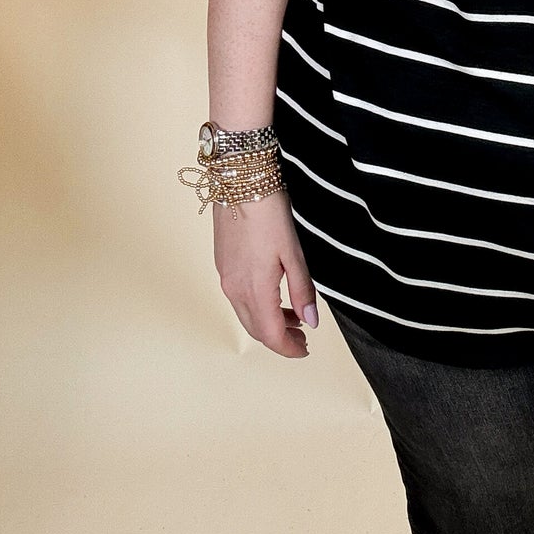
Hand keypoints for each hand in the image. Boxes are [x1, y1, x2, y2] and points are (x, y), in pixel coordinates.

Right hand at [213, 187, 318, 358]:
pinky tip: (273, 294)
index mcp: (254, 289)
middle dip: (280, 338)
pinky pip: (239, 298)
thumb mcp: (294, 253)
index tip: (305, 350)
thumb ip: (302, 289)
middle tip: (302, 338)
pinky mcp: (223, 266)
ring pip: (246, 315)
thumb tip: (310, 321)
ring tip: (293, 315)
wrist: (240, 183)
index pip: (271, 335)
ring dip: (268, 322)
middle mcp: (235, 289)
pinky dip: (257, 306)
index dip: (289, 349)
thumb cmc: (269, 213)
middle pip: (256, 330)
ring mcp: (226, 278)